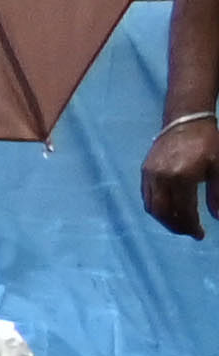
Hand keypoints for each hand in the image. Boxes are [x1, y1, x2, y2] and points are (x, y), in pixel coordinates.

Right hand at [149, 111, 217, 239]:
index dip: (192, 226)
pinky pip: (147, 197)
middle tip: (189, 232)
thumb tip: (217, 217)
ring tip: (179, 223)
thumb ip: (217, 193)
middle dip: (176, 227)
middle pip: (163, 213)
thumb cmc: (207, 142)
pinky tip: (169, 209)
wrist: (185, 120)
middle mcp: (161, 179)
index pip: (183, 211)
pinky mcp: (145, 171)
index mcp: (181, 177)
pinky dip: (157, 208)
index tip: (200, 235)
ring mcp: (150, 175)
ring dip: (165, 220)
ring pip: (152, 207)